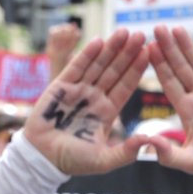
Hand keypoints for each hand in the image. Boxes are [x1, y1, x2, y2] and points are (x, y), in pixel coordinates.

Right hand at [24, 29, 149, 174]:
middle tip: (142, 34)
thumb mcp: (104, 160)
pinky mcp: (60, 87)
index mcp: (108, 112)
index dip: (137, 70)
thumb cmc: (73, 161)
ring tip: (124, 32)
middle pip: (115, 71)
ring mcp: (78, 91)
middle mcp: (95, 98)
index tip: (150, 54)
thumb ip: (126, 152)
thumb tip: (149, 141)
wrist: (42, 159)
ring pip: (98, 65)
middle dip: (128, 53)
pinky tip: (99, 41)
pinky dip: (87, 55)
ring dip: (111, 49)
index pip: (126, 86)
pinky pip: (76, 68)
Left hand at [146, 26, 192, 178]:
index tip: (147, 48)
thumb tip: (147, 142)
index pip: (170, 84)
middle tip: (157, 28)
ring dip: (189, 46)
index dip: (159, 66)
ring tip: (176, 28)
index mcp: (188, 111)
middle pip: (181, 69)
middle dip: (169, 49)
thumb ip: (170, 155)